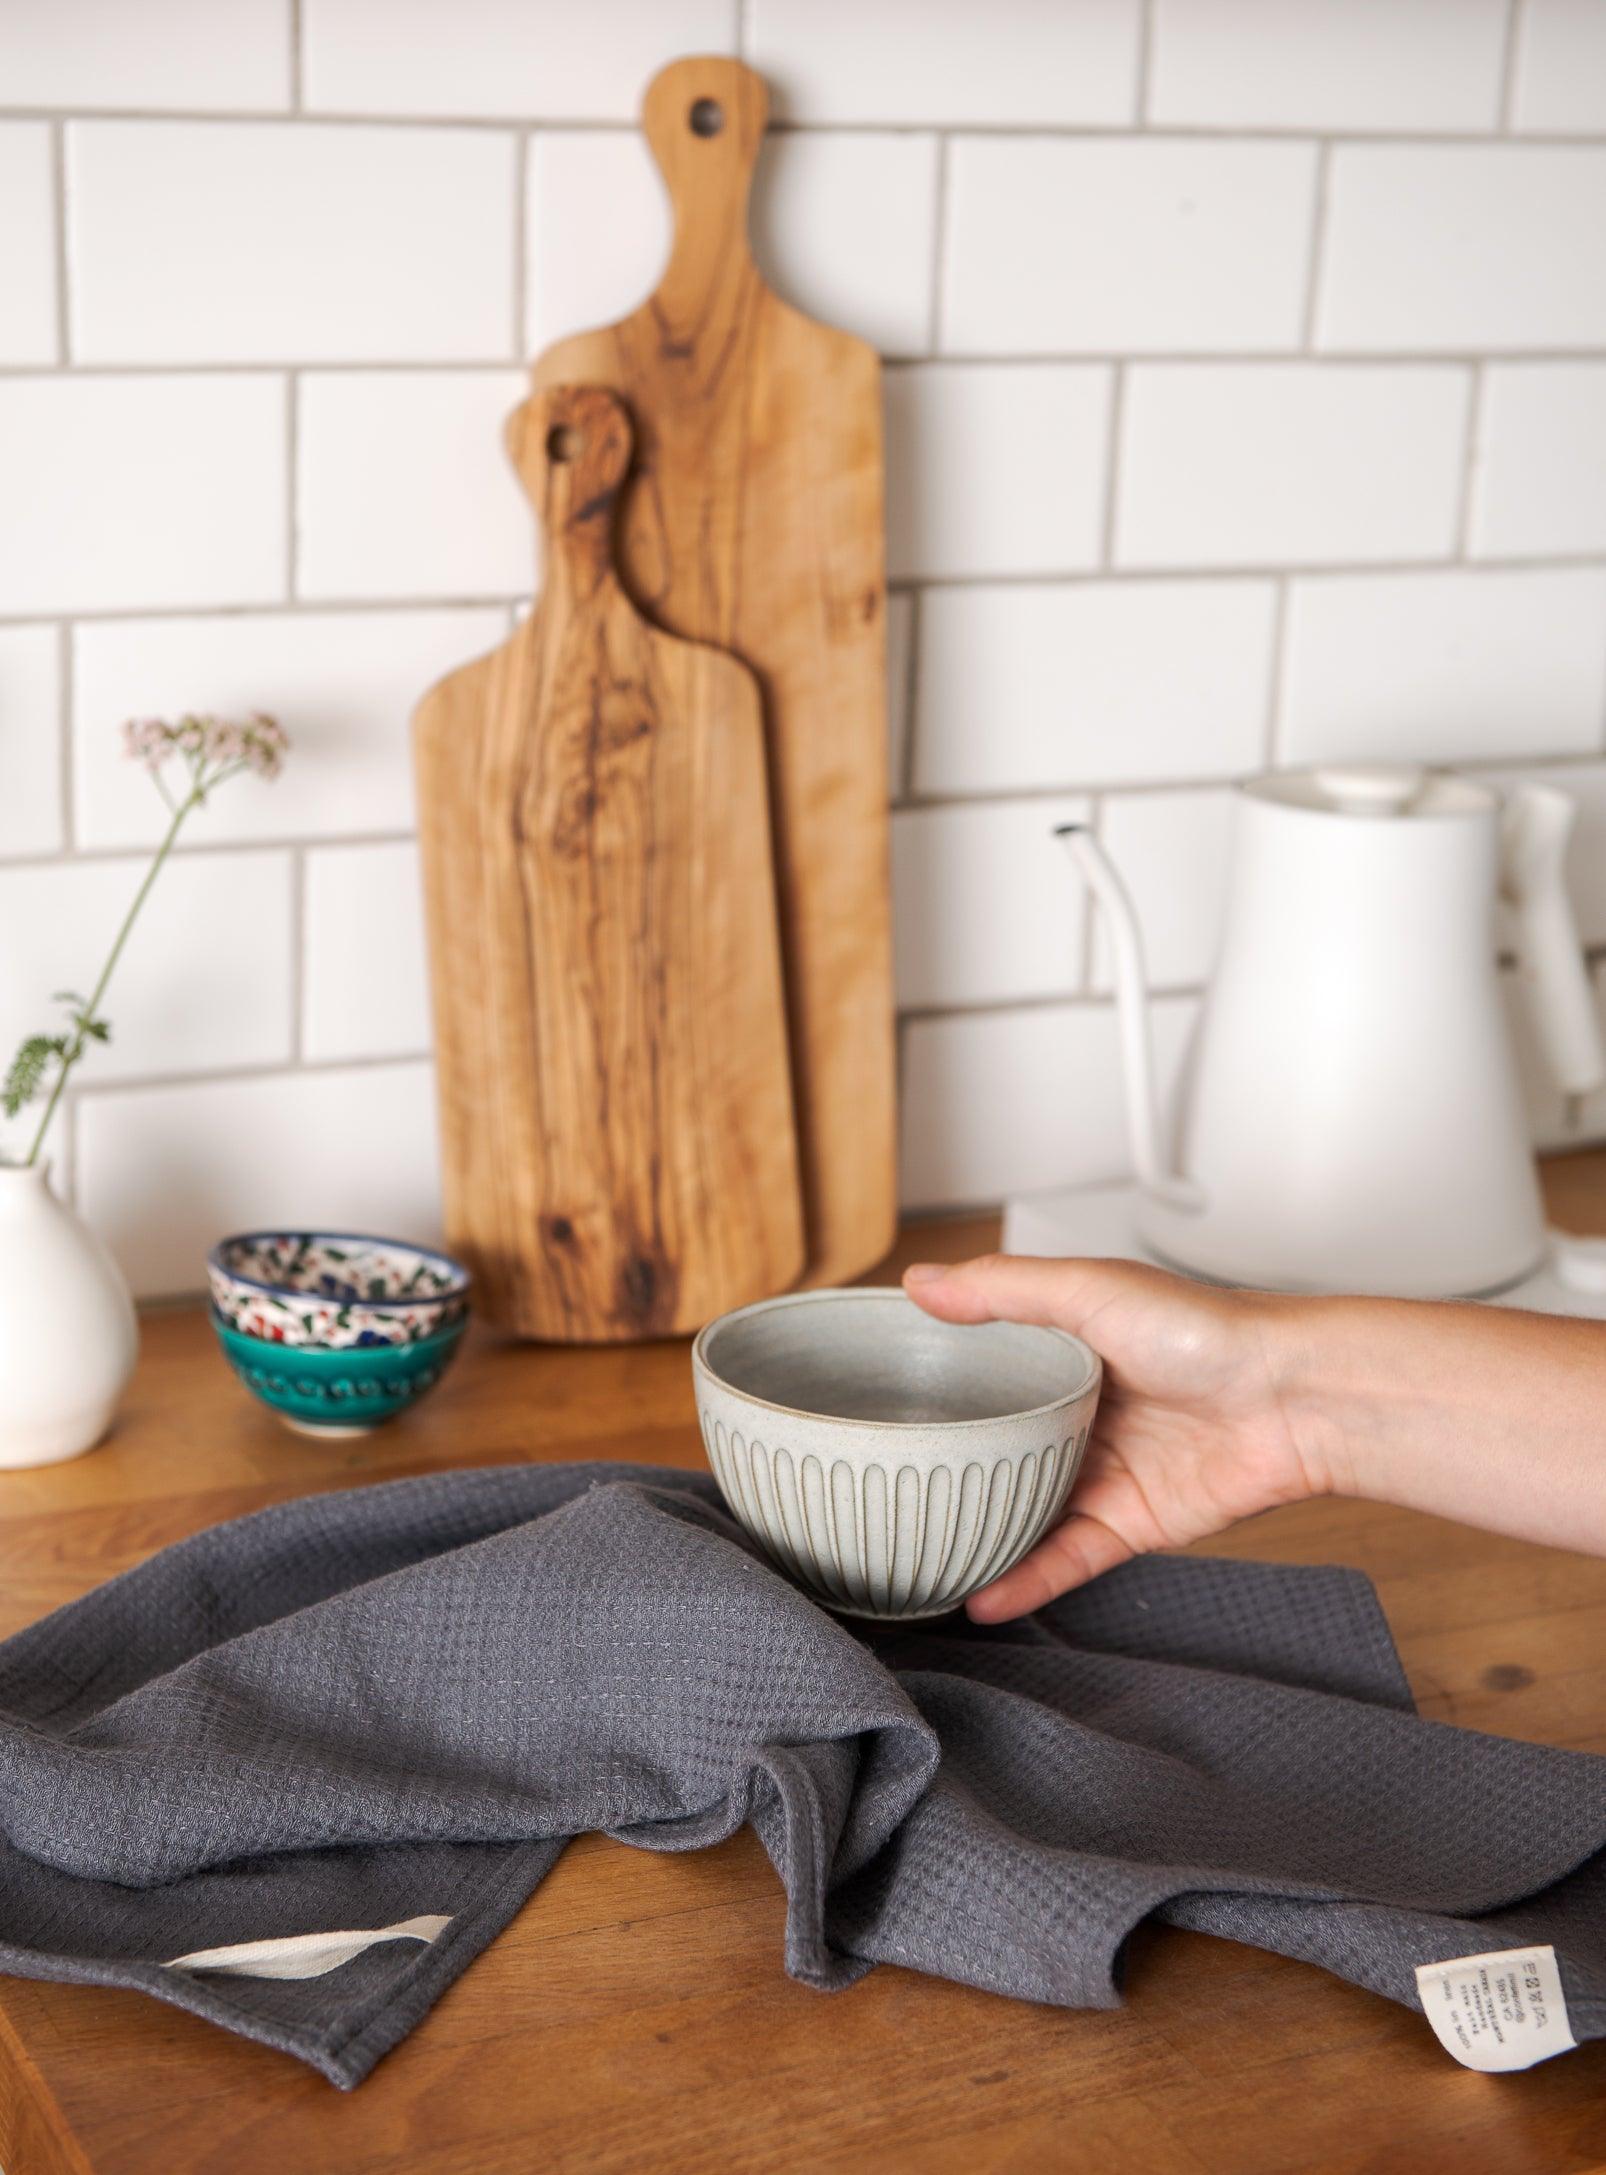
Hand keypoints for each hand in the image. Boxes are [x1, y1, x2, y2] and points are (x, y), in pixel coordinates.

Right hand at [901, 1255, 1328, 1622]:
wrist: (1294, 1398)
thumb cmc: (1207, 1329)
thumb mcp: (1089, 1288)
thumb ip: (1002, 1289)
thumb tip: (920, 1282)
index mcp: (1070, 1349)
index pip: (988, 1368)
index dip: (939, 1383)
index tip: (879, 1400)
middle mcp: (1084, 1411)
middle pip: (1004, 1446)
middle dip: (952, 1468)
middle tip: (885, 1487)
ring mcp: (1106, 1470)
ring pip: (1028, 1509)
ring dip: (981, 1534)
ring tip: (917, 1557)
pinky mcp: (1134, 1522)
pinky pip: (1069, 1556)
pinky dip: (1027, 1579)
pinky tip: (981, 1596)